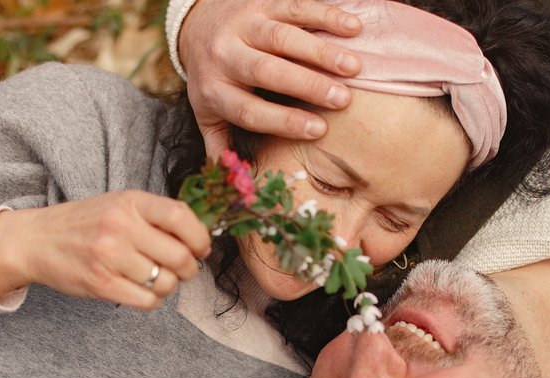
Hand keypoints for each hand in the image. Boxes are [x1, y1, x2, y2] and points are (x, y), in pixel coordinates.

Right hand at [0, 191, 210, 310]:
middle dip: (190, 268)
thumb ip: (157, 216)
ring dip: (169, 286)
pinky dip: (152, 300)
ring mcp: (110, 257)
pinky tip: (142, 290)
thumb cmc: (86, 223)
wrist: (36, 240)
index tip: (201, 248)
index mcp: (130, 202)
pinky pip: (147, 301)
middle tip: (182, 269)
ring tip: (155, 278)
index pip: (181, 217)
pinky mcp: (102, 284)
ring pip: (166, 283)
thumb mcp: (121, 205)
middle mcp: (120, 227)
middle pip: (180, 256)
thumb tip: (201, 238)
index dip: (200, 237)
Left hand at [178, 0, 362, 157]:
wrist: (195, 26)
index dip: (284, 120)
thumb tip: (236, 187)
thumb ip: (220, 147)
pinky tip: (352, 27)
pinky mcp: (260, 1)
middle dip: (306, 85)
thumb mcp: (208, 114)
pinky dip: (325, 14)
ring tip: (354, 66)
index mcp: (215, 91)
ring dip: (321, 51)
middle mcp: (225, 55)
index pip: (249, 110)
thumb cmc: (213, 80)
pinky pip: (294, 6)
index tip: (318, 130)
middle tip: (342, 99)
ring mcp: (243, 25)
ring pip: (282, 36)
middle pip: (267, 70)